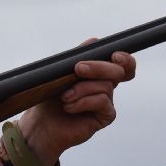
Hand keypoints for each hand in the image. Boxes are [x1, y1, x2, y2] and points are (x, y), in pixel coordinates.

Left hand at [17, 44, 136, 165]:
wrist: (40, 124)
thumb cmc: (49, 98)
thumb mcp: (61, 72)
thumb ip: (78, 56)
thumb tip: (94, 41)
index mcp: (98, 74)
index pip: (122, 63)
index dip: (125, 59)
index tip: (115, 55)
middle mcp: (105, 86)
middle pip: (118, 71)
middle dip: (98, 67)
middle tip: (78, 69)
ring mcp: (106, 101)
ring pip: (106, 86)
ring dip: (81, 89)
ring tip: (64, 97)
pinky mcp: (105, 116)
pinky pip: (102, 101)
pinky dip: (83, 102)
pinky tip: (69, 107)